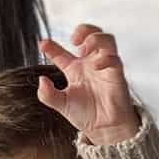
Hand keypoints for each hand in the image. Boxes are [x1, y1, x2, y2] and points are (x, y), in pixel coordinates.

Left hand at [37, 24, 140, 145]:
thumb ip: (48, 95)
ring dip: (95, 38)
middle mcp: (90, 64)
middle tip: (73, 39)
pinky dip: (105, 58)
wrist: (104, 129)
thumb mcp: (61, 104)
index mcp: (74, 70)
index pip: (61, 53)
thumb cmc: (86, 115)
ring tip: (83, 49)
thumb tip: (41, 80)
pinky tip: (96, 66)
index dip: (51, 46)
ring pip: (107, 40)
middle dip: (83, 30)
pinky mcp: (116, 74)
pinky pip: (114, 59)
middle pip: (90, 35)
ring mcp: (104, 67)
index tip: (43, 44)